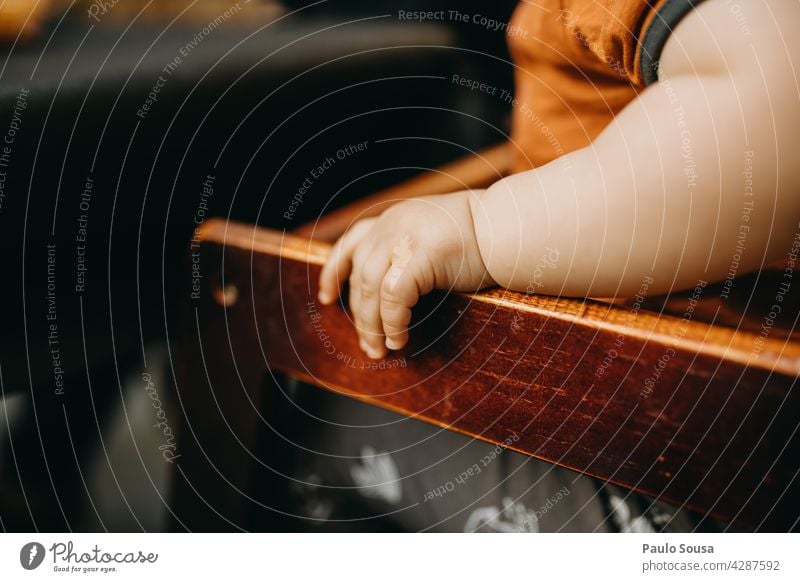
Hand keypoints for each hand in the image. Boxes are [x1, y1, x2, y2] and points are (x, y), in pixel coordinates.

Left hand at [318, 191, 494, 358]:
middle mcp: (392, 226)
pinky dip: (393, 323)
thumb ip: (410, 253)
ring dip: (371, 325)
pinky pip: (394, 298)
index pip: (352, 243)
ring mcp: (403, 238)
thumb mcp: (435, 237)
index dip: (334, 271)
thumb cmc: (484, 239)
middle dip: (359, 316)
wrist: (513, 226)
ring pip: (370, 289)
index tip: (326, 297)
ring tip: (379, 350)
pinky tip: (399, 340)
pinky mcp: (420, 255)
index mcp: (394, 220)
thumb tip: (393, 293)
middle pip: (360, 276)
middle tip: (367, 346)